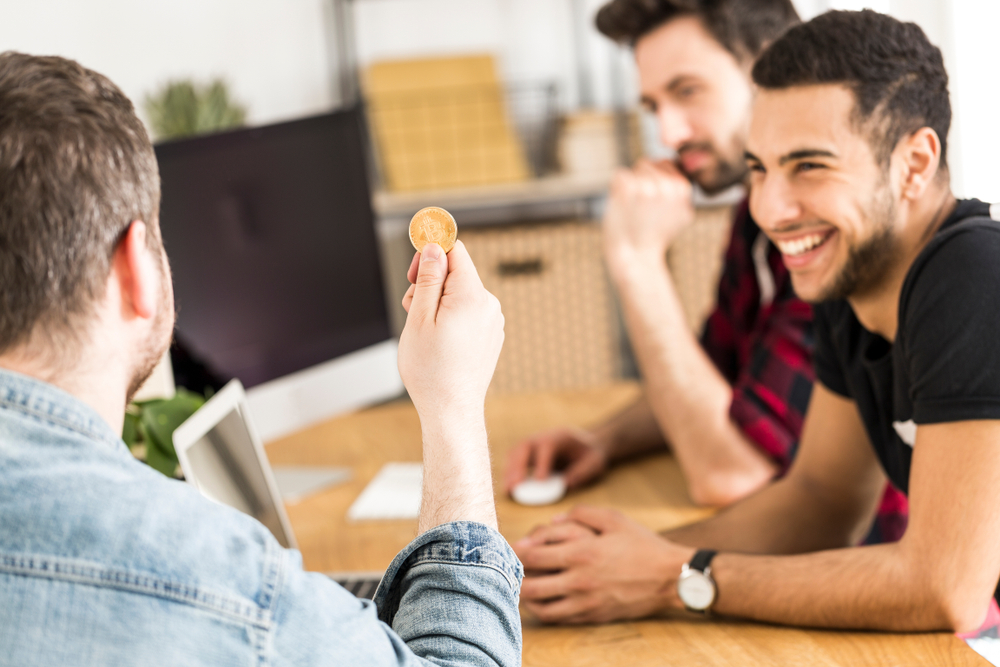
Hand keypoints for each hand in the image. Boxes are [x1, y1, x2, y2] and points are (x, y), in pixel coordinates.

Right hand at [398, 241, 503, 424]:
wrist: (451, 409)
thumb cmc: (431, 369)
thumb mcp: (419, 318)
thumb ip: (427, 279)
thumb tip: (433, 248)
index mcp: (472, 296)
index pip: (455, 252)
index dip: (430, 256)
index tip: (413, 273)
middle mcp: (489, 305)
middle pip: (456, 274)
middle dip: (430, 284)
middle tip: (412, 309)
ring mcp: (493, 322)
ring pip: (461, 295)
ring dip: (438, 304)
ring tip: (425, 332)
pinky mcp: (492, 335)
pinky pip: (469, 314)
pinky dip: (452, 319)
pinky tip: (440, 342)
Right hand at [503, 427, 609, 493]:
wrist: (588, 444)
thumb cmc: (591, 455)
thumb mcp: (595, 463)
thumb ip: (582, 472)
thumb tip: (565, 484)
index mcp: (562, 436)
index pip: (547, 446)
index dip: (541, 463)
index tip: (539, 481)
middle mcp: (544, 436)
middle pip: (525, 446)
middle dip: (518, 466)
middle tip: (514, 486)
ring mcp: (534, 443)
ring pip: (516, 452)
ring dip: (510, 470)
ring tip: (508, 489)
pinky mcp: (529, 452)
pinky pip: (514, 459)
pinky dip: (510, 471)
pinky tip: (509, 487)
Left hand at [513, 506, 694, 623]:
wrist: (670, 578)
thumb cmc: (642, 544)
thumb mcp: (614, 518)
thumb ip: (580, 514)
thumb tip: (553, 520)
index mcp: (581, 552)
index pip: (533, 555)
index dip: (515, 552)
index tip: (511, 548)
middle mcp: (579, 580)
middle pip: (529, 585)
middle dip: (513, 578)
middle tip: (507, 571)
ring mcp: (585, 601)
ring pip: (541, 607)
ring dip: (524, 598)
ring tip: (519, 588)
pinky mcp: (593, 616)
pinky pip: (559, 618)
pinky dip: (543, 611)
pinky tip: (540, 602)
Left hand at [603, 159, 694, 274]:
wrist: (634, 257)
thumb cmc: (655, 236)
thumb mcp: (680, 215)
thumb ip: (680, 189)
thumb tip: (670, 162)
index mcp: (684, 188)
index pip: (665, 164)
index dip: (656, 181)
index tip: (652, 204)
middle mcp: (668, 186)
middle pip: (648, 164)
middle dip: (642, 181)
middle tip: (640, 209)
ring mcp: (647, 186)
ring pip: (634, 170)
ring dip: (629, 186)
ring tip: (633, 209)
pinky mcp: (627, 189)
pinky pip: (619, 175)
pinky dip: (615, 188)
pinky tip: (622, 207)